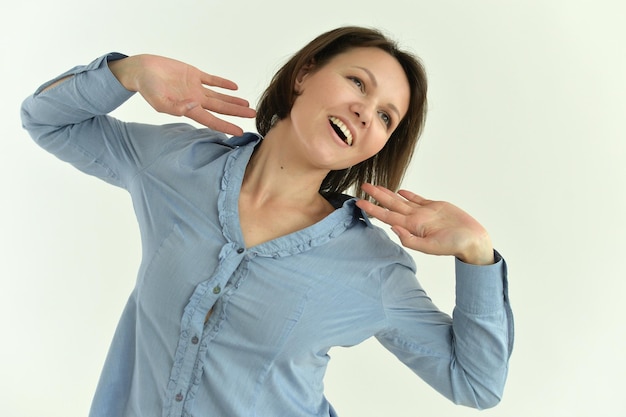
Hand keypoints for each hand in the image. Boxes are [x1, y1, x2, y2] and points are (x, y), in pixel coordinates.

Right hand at [108, 54, 255, 135]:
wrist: (141, 70)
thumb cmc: (147, 88)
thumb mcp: (159, 101)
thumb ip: (176, 107)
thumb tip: (193, 107)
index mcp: (188, 108)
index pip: (212, 120)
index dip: (226, 126)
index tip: (240, 132)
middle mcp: (195, 99)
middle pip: (221, 108)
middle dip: (237, 113)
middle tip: (253, 115)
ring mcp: (195, 87)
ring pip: (219, 96)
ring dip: (233, 100)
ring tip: (247, 105)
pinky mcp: (193, 74)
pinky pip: (212, 79)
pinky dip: (223, 83)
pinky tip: (235, 87)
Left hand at [355, 183, 493, 264]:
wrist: (472, 240)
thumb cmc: (454, 245)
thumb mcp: (430, 247)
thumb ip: (410, 239)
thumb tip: (393, 229)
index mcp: (412, 227)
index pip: (387, 216)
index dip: (372, 209)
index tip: (359, 202)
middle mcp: (415, 219)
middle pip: (391, 205)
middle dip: (376, 196)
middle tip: (363, 186)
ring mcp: (424, 212)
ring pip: (402, 200)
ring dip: (388, 193)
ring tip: (376, 187)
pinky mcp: (435, 207)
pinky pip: (418, 199)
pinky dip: (408, 195)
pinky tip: (399, 191)